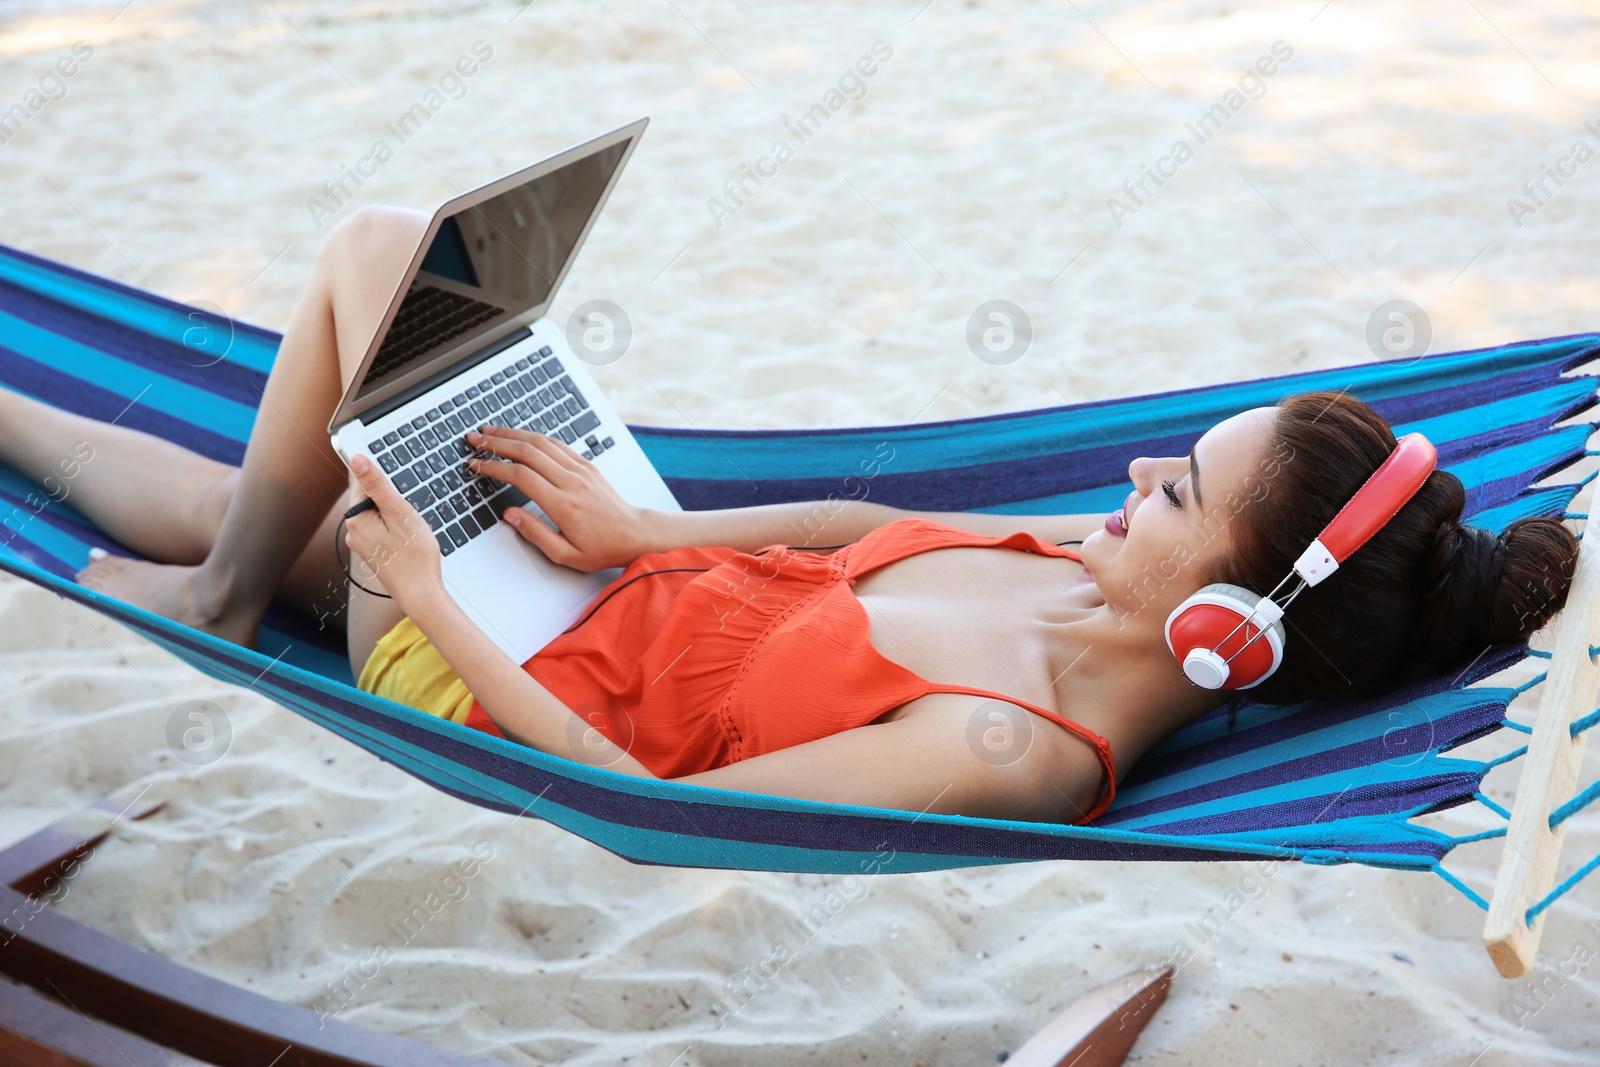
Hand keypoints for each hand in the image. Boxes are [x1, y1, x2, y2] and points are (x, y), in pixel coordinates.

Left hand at [345, 454, 443, 604]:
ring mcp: (362, 542)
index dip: (382, 476)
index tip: (399, 484)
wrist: (420, 593)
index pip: (361, 480)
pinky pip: (381, 528)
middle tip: (410, 512)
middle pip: (370, 497)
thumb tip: (357, 459)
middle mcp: (353, 530)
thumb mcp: (399, 513)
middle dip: (391, 497)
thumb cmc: (414, 557)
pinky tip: (408, 538)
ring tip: (412, 528)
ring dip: (395, 513)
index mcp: (355, 517)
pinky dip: (395, 527)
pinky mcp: (373, 551)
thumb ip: (377, 485)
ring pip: (377, 513)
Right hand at [465, 424, 649, 570]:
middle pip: (528, 452)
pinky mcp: (587, 465)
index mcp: (563, 504)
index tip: (476, 465)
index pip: (521, 476)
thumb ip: (535, 534)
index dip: (494, 467)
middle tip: (475, 439)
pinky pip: (558, 444)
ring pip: (542, 442)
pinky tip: (520, 435)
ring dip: (513, 434)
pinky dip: (535, 437)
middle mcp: (572, 481)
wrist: (634, 534)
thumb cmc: (602, 547)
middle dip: (497, 442)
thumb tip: (510, 515)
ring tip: (491, 431)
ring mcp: (581, 470)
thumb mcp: (565, 554)